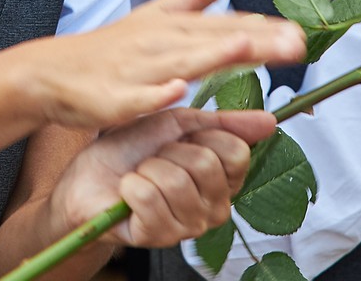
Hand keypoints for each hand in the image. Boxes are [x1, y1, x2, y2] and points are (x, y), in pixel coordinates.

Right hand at [22, 0, 304, 129]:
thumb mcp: (160, 13)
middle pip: (213, 40)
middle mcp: (161, 43)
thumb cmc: (113, 47)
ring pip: (180, 61)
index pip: (226, 26)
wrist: (53, 72)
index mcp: (175, 27)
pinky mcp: (113, 97)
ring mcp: (137, 69)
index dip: (264, 29)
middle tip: (295, 44)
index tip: (301, 33)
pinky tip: (177, 92)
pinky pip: (137, 97)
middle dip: (255, 41)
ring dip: (211, 54)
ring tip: (245, 45)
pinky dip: (156, 94)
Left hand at [48, 107, 275, 247]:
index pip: (236, 152)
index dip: (204, 136)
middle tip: (156, 158)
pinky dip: (132, 187)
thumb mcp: (181, 123)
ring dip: (149, 169)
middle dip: (171, 151)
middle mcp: (213, 207)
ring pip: (178, 182)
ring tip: (141, 174)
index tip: (183, 138)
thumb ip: (227, 124)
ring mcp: (188, 227)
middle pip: (207, 165)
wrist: (91, 176)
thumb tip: (270, 121)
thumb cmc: (134, 149)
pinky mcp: (158, 239)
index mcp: (223, 178)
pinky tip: (128, 191)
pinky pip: (151, 201)